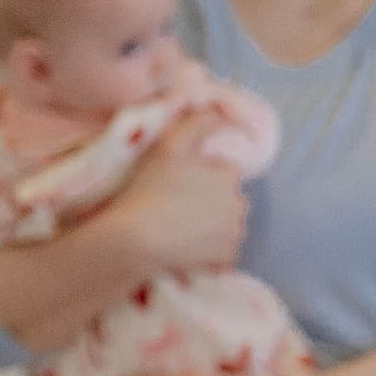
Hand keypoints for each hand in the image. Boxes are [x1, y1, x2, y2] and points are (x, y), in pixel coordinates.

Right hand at [100, 132, 249, 278]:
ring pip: (225, 226)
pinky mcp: (225, 261)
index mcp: (228, 176)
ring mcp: (234, 235)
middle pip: (226, 200)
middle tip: (175, 206)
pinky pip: (221, 252)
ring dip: (210, 226)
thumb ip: (198, 123)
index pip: (222, 172)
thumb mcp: (170, 145)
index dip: (200, 175)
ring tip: (179, 228)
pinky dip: (209, 250)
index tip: (176, 183)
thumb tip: (219, 114)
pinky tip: (186, 247)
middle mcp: (238, 205)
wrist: (137, 240)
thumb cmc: (151, 189)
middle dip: (209, 201)